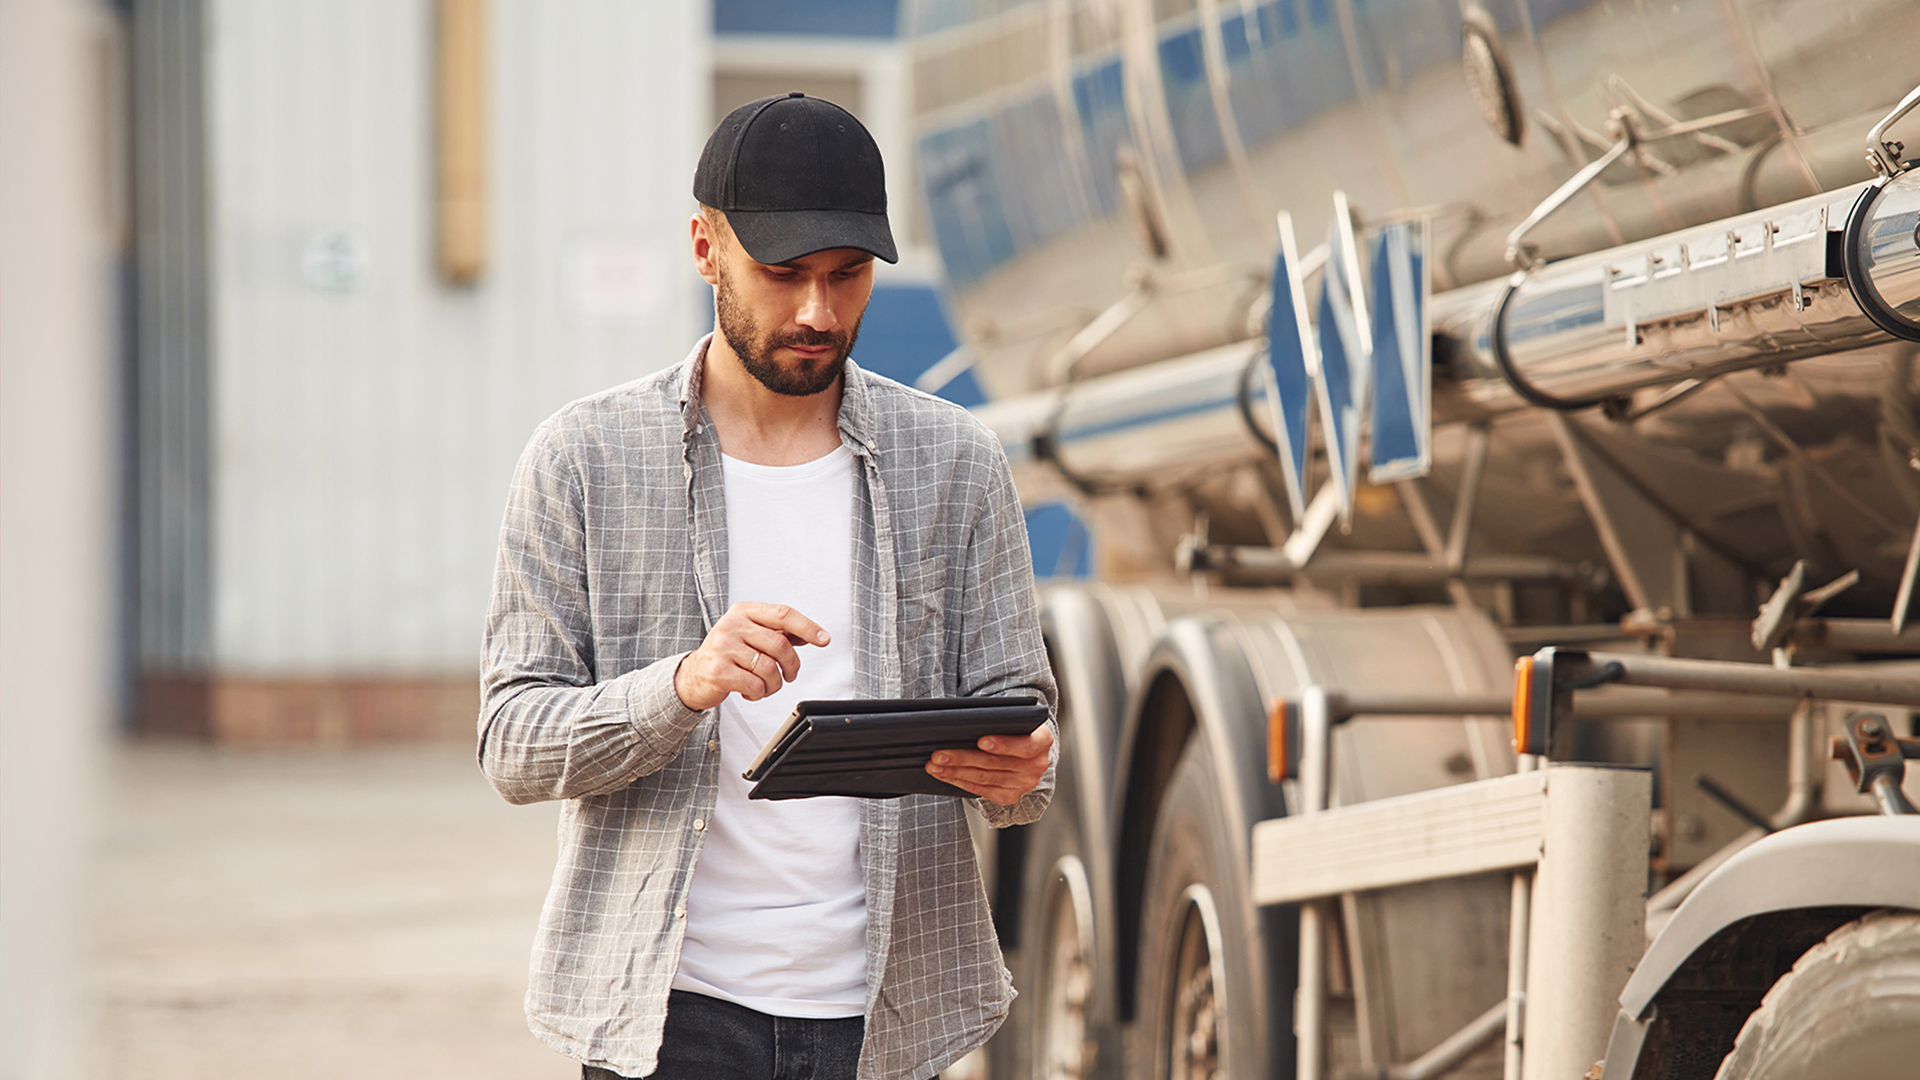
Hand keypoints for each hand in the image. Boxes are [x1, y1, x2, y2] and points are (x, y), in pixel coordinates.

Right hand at [673, 602, 829, 710]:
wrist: (693, 675)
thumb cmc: (727, 654)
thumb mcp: (750, 636)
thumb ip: (778, 633)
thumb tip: (810, 634)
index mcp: (743, 611)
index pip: (783, 614)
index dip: (807, 627)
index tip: (824, 639)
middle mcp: (732, 625)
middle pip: (780, 644)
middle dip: (792, 665)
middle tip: (789, 675)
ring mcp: (723, 647)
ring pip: (769, 668)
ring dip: (774, 684)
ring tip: (765, 686)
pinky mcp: (718, 671)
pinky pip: (755, 685)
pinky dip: (759, 693)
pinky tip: (750, 691)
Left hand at [926, 724, 1053, 805]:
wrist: (1024, 743)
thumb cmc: (1012, 726)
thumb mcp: (1012, 717)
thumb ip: (998, 719)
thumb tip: (963, 722)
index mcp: (1043, 740)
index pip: (1026, 746)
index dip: (1004, 744)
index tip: (981, 740)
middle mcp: (1037, 765)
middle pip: (996, 764)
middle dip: (964, 758)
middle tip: (939, 754)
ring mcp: (1024, 783)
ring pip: (985, 778)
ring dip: (956, 771)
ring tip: (934, 765)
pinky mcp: (1010, 796)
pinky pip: (982, 790)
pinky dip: (960, 781)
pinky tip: (944, 774)